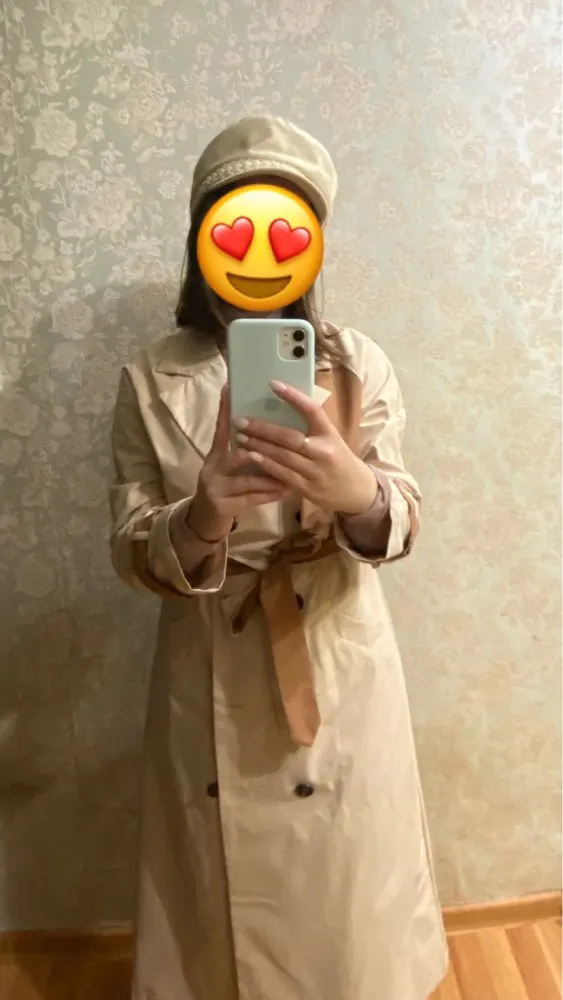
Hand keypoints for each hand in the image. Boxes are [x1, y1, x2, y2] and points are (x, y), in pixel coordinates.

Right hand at [187, 386, 290, 541]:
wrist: (206, 516)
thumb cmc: (225, 483)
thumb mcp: (228, 463)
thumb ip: (243, 446)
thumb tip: (263, 424)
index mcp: (215, 454)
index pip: (221, 428)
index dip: (225, 409)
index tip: (230, 389)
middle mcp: (212, 468)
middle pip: (237, 455)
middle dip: (260, 450)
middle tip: (284, 444)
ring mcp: (216, 488)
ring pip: (248, 480)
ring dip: (271, 475)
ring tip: (292, 471)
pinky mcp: (224, 505)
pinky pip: (252, 499)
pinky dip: (271, 494)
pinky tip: (287, 490)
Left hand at [234, 380, 376, 516]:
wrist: (356, 491)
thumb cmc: (338, 459)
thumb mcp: (331, 439)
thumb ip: (311, 427)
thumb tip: (282, 407)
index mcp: (330, 433)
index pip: (313, 410)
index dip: (294, 397)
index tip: (273, 384)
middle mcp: (324, 451)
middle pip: (290, 437)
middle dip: (263, 429)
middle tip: (241, 421)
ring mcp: (315, 471)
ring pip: (283, 456)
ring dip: (259, 446)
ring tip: (240, 437)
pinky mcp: (308, 488)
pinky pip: (282, 475)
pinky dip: (266, 465)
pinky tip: (251, 456)